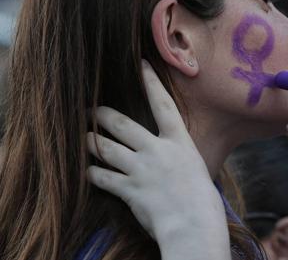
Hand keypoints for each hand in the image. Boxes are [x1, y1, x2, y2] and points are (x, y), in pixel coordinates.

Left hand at [86, 61, 229, 259]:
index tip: (141, 63)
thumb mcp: (197, 169)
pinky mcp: (129, 190)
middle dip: (102, 115)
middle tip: (90, 109)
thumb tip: (174, 155)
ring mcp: (141, 169)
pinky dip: (93, 173)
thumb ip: (181, 158)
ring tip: (83, 138)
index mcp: (178, 142)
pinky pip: (103, 177)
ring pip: (107, 148)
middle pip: (122, 124)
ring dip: (91, 142)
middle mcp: (157, 150)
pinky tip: (87, 171)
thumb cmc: (202, 201)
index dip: (151, 82)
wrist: (194, 224)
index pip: (163, 104)